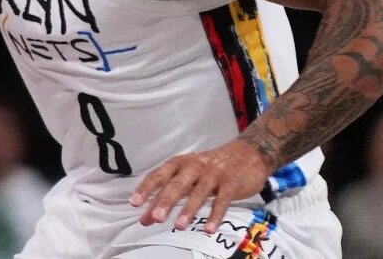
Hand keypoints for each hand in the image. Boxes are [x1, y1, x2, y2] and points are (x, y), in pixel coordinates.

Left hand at [129, 139, 270, 231]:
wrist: (247, 154)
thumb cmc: (210, 168)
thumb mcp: (187, 177)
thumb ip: (167, 196)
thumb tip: (146, 217)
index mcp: (179, 164)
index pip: (158, 175)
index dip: (146, 189)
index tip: (134, 203)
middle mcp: (194, 167)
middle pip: (177, 184)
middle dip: (165, 201)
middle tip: (156, 217)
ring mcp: (213, 174)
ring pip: (199, 192)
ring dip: (188, 210)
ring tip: (179, 226)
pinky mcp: (231, 183)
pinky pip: (222, 200)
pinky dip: (215, 215)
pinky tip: (208, 228)